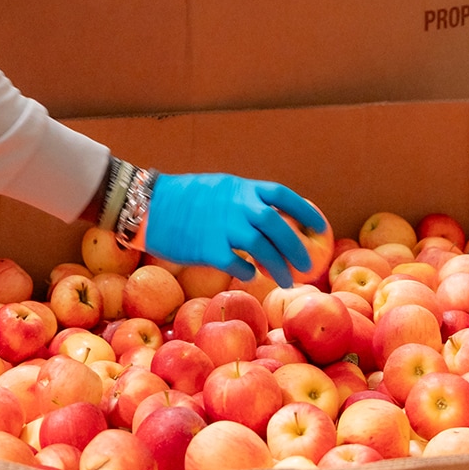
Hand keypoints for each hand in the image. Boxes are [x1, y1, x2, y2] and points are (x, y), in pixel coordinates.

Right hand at [144, 174, 326, 288]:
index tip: (320, 227)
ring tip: (287, 281)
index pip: (282, 196)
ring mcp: (222, 226)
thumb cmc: (182, 199)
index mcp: (240, 188)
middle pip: (278, 227)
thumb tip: (270, 218)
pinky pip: (237, 264)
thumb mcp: (217, 188)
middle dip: (297, 248)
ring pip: (262, 248)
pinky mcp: (208, 248)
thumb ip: (242, 201)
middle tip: (307, 266)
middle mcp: (236, 205)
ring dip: (279, 267)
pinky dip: (248, 272)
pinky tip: (248, 275)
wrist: (148, 206)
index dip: (305, 212)